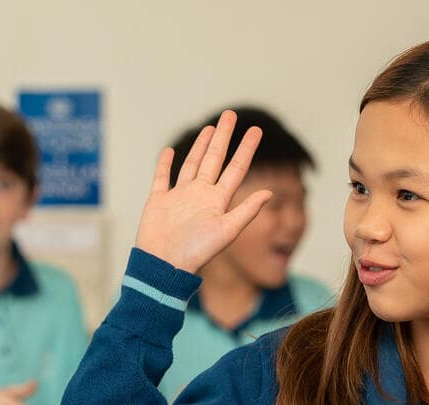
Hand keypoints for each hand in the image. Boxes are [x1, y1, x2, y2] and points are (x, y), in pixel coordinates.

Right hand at [134, 110, 272, 272]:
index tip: (256, 130)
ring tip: (210, 128)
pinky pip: (162, 178)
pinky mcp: (159, 201)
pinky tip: (169, 151)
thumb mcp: (226, 231)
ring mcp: (179, 197)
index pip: (236, 168)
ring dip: (200, 146)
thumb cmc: (195, 252)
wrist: (164, 266)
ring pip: (192, 164)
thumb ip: (246, 211)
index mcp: (217, 200)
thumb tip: (270, 192)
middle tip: (231, 114)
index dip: (246, 149)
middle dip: (223, 137)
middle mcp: (200, 195)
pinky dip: (165, 164)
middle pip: (214, 159)